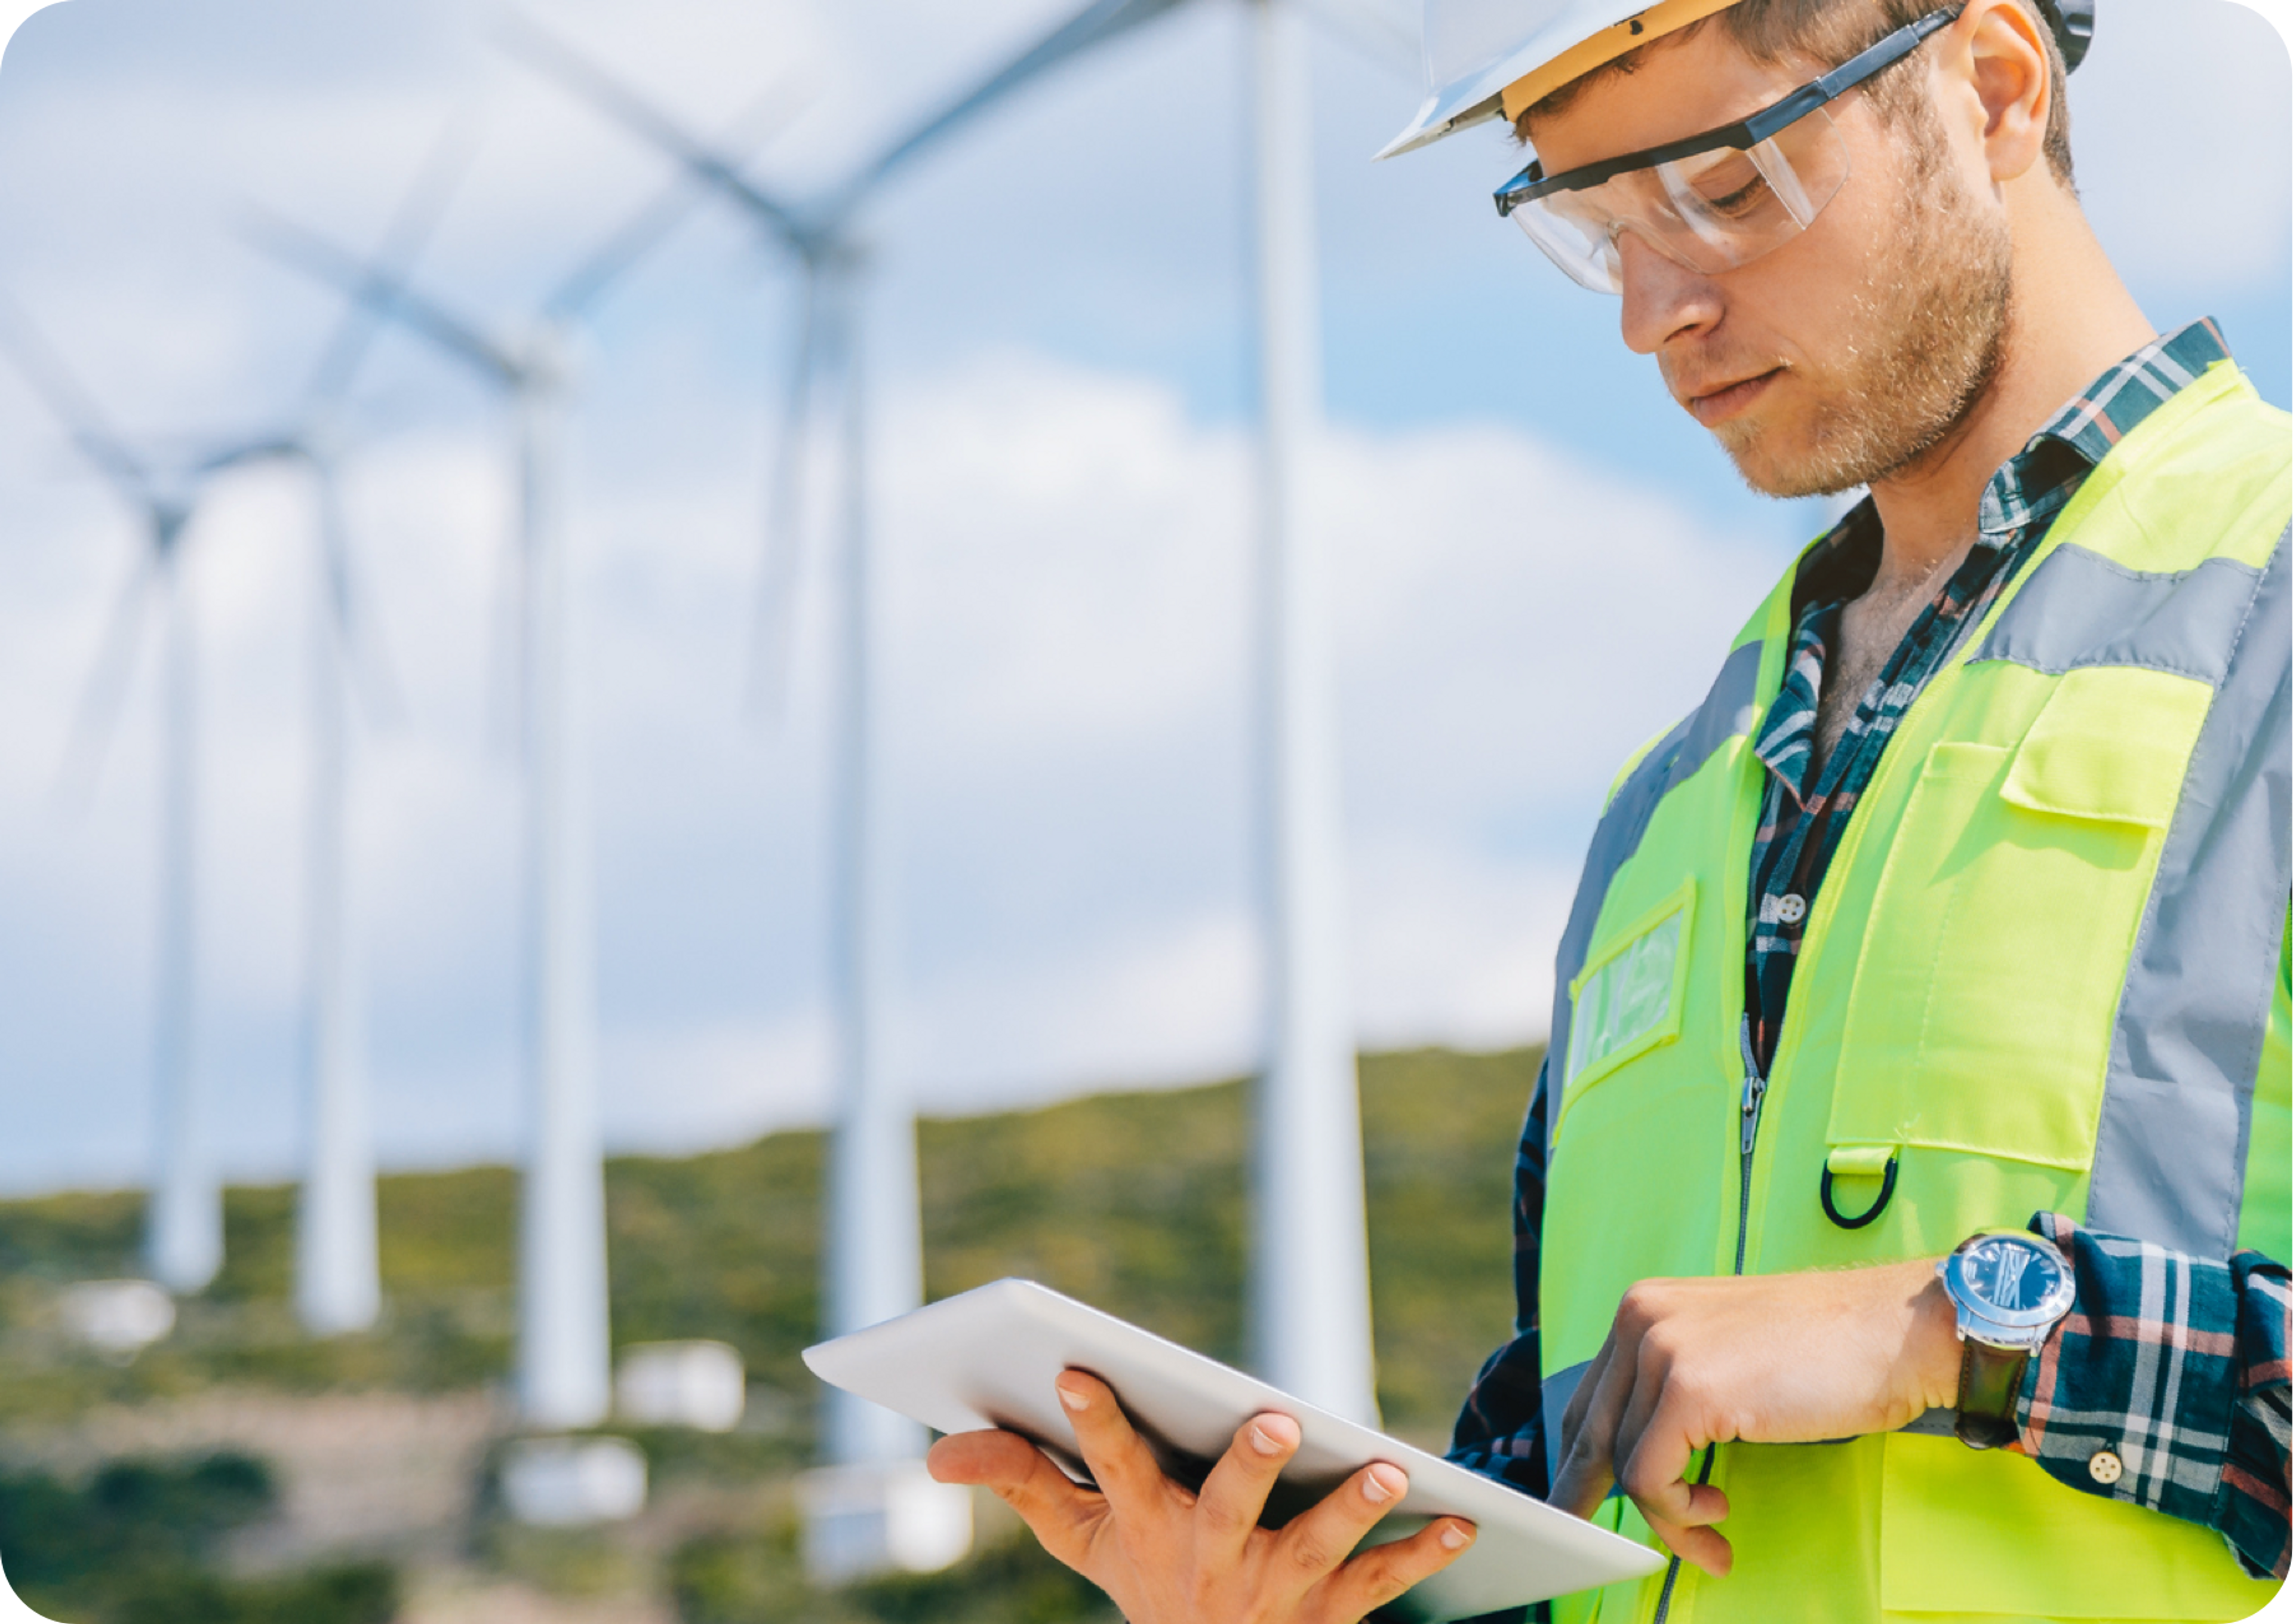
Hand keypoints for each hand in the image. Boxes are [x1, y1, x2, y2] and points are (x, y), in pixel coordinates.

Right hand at [927, 1369, 1476, 1623]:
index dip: (1092, 1420)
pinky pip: (1383, 1580)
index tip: (1078, 1367)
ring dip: (1353, 1507)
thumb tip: (940, 1450)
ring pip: (1317, 1546)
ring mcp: (1274, 1587)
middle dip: (1250, 1464)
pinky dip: (1422, 1552)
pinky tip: (1461, 1520)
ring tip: (1387, 1467)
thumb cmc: (1145, 1574)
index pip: (1109, 1464)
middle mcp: (1208, 1557)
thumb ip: (1018, 1481)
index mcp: (1143, 1524)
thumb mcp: (1079, 1539)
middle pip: (1226, 1507)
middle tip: (1278, 1418)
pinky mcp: (1333, 1609)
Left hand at [1549, 1261, 1959, 1576]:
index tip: (1580, 1502)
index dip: (1581, 1459)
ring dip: (1667, 1518)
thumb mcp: (1728, 1355)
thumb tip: (1641, 1448)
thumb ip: (1676, 1387)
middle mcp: (1641, 1319)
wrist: (1896, 1331)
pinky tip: (1717, 1513)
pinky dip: (1679, 1515)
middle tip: (1598, 1544)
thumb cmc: (1831, 1350)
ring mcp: (1662, 1351)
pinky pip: (1651, 1480)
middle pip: (1590, 1431)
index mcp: (1647, 1307)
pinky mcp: (1689, 1391)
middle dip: (1589, 1496)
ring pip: (1625, 1465)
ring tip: (1710, 1536)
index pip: (1591, 1398)